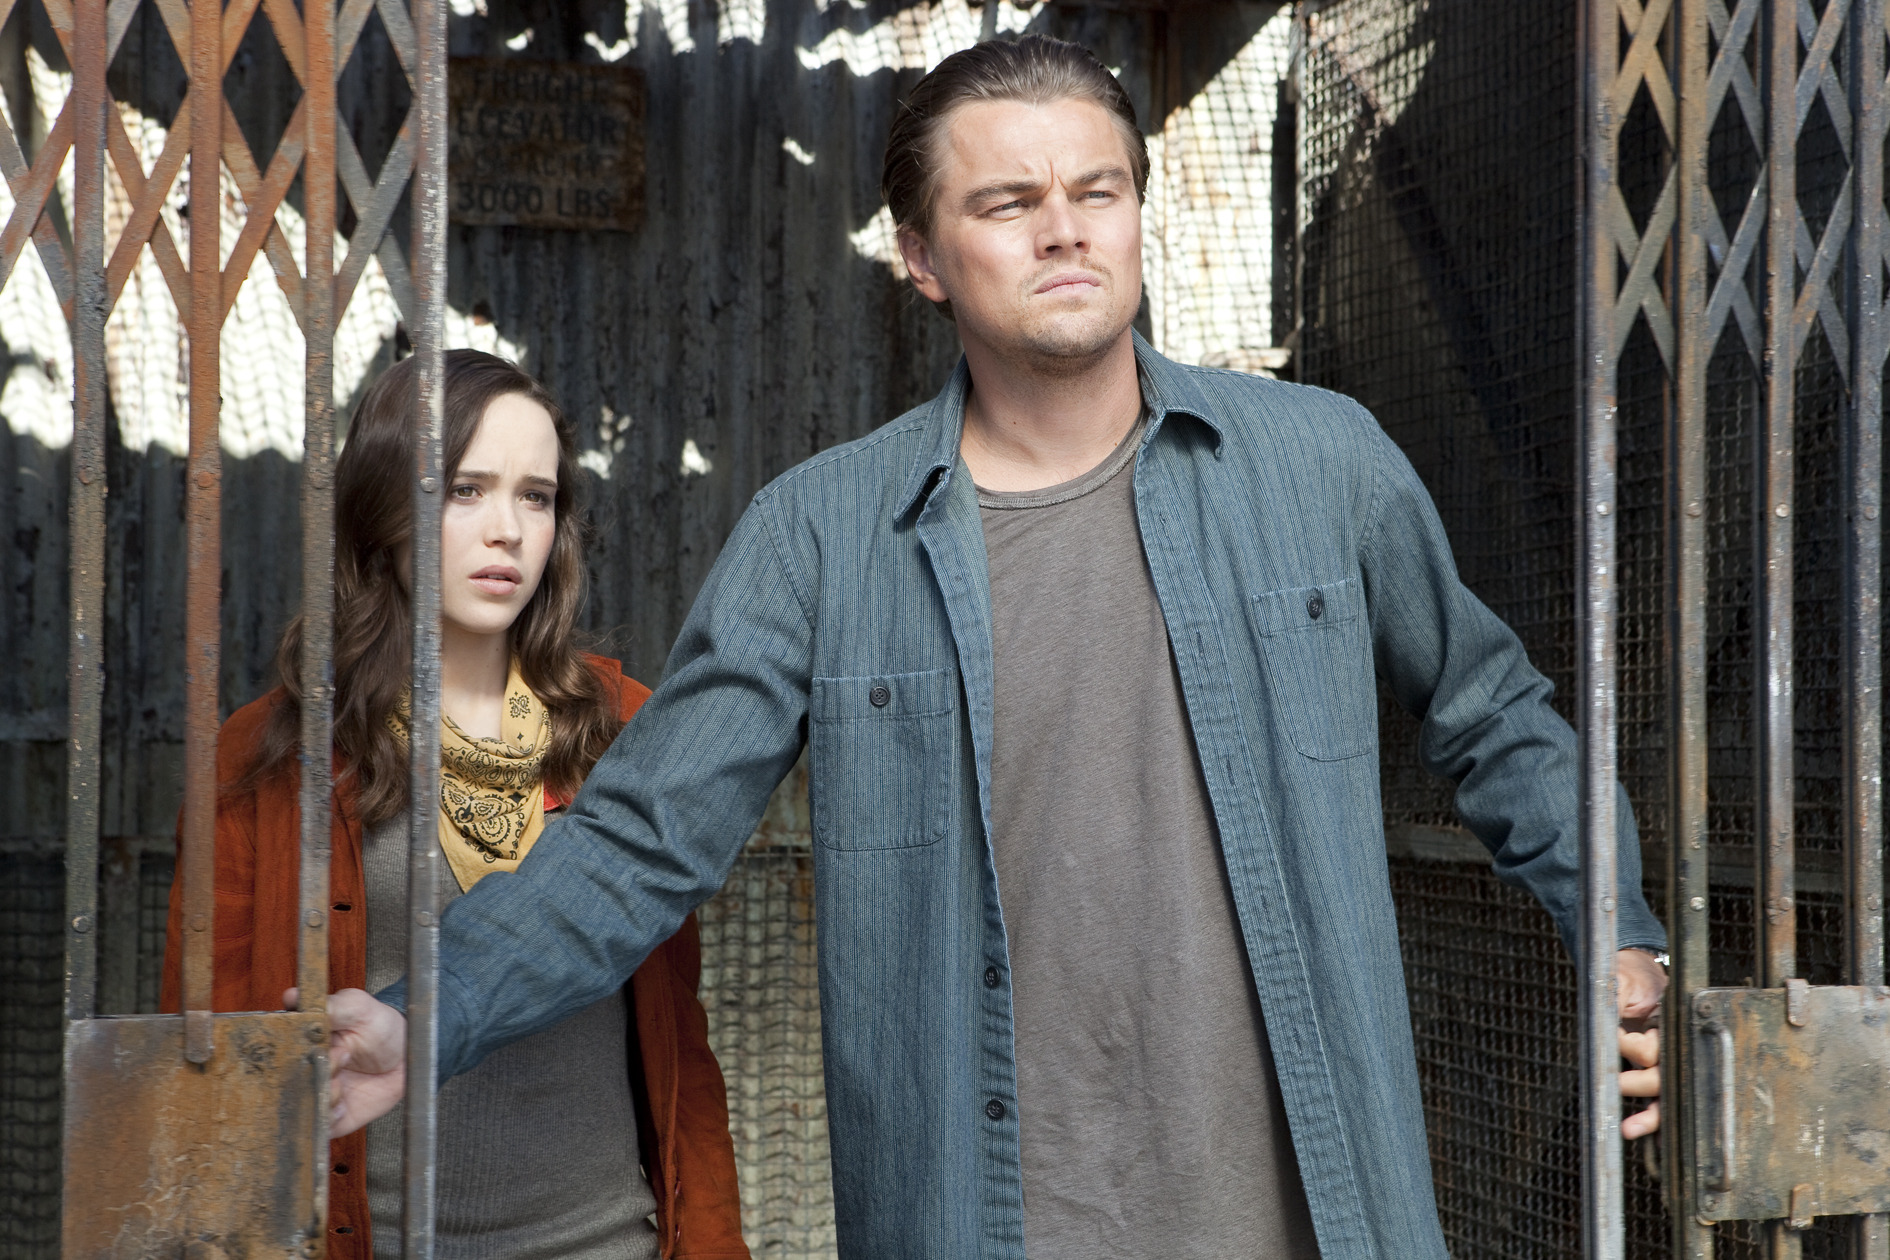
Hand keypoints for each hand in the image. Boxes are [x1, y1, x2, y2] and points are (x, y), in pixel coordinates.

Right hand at [289, 987, 409, 1136]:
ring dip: (321, 1097)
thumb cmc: (379, 1025)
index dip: (298, 1051)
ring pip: (300, 1107)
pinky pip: (318, 1128)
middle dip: (311, 1075)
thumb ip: (330, 1006)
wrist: (406, 1056)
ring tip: (340, 1084)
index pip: (278, 1050)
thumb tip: (292, 996)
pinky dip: (329, 1118)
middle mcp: (301, 1070)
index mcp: (300, 1041)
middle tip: (340, 1059)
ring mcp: (313, 1094)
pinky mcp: (328, 1118)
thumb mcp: (358, 1007)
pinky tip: (344, 1105)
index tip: (326, 1045)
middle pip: (285, 1082)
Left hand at [1615, 949, 1665, 1138]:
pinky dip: (1654, 1119)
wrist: (1636, 975)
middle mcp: (1674, 1048)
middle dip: (1637, 1084)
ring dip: (1650, 1116)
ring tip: (1629, 1129)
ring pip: (1665, 1096)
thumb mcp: (1620, 982)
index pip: (1652, 1051)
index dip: (1632, 1046)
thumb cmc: (1631, 977)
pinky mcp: (1657, 1071)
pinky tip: (1646, 1135)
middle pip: (1661, 1079)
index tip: (1619, 1037)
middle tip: (1616, 1083)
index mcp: (1671, 1026)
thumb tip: (1607, 1029)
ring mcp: (1668, 1062)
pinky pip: (1661, 1100)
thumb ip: (1614, 1003)